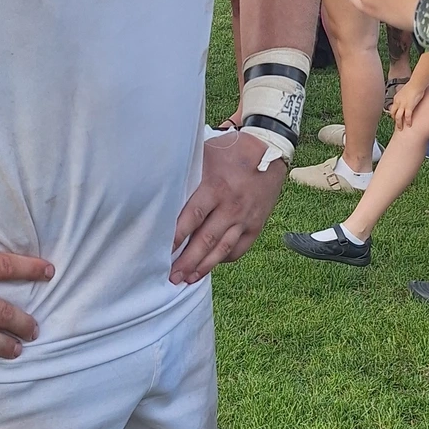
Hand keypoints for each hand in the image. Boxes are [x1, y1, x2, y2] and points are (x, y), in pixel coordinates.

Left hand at [171, 131, 284, 284]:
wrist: (270, 148)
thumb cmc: (231, 150)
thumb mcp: (206, 154)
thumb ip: (187, 172)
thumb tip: (159, 183)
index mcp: (215, 187)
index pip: (192, 217)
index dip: (177, 237)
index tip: (161, 252)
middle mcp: (231, 206)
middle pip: (206, 240)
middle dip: (187, 261)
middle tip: (171, 277)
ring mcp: (245, 217)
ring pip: (222, 249)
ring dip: (204, 266)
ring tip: (188, 279)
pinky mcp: (256, 224)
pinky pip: (240, 248)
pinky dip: (225, 258)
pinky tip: (211, 265)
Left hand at [390, 81, 423, 128]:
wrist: (417, 83)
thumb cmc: (414, 85)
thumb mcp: (406, 91)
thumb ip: (405, 96)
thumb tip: (407, 98)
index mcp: (396, 98)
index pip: (393, 108)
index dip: (394, 114)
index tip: (395, 117)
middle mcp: (398, 102)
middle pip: (393, 113)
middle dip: (394, 120)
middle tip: (397, 124)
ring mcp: (403, 105)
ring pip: (398, 117)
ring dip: (399, 124)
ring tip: (400, 129)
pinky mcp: (409, 106)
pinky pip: (407, 116)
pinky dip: (408, 122)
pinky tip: (409, 125)